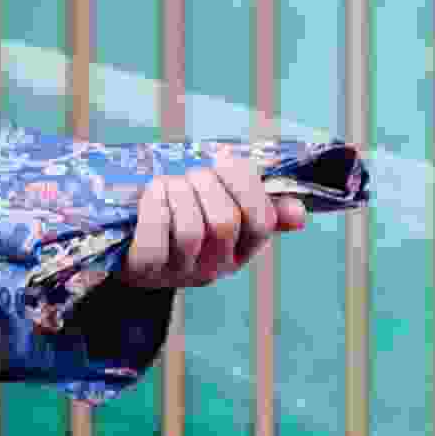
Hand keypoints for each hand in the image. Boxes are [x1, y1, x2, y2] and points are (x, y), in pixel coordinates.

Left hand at [118, 154, 309, 289]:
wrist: (135, 245)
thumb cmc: (185, 214)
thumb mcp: (226, 206)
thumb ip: (261, 204)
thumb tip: (299, 214)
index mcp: (243, 247)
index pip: (263, 220)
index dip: (245, 183)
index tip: (223, 162)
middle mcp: (216, 266)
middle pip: (225, 222)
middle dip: (206, 184)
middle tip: (192, 176)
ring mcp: (181, 272)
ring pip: (191, 231)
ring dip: (177, 192)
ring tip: (168, 186)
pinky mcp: (145, 271)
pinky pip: (154, 240)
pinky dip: (152, 208)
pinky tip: (152, 197)